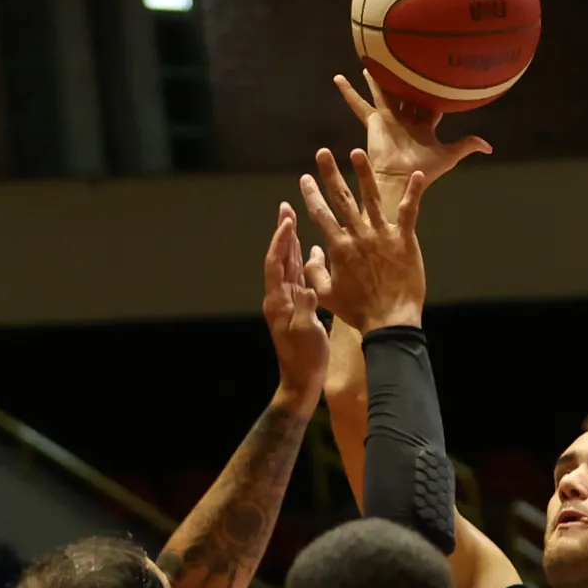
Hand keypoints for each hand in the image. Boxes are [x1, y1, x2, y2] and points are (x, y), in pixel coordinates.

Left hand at [258, 202, 328, 397]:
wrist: (301, 380)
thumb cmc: (304, 360)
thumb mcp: (307, 335)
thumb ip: (307, 310)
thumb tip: (309, 289)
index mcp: (278, 302)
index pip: (276, 264)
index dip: (281, 241)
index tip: (287, 220)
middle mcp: (279, 298)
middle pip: (279, 258)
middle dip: (283, 233)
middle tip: (286, 208)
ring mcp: (287, 302)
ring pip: (288, 265)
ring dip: (291, 243)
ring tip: (294, 220)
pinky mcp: (297, 307)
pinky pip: (298, 277)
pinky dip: (303, 260)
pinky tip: (311, 250)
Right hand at [297, 147, 425, 332]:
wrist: (389, 321)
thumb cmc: (358, 311)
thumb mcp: (326, 294)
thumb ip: (315, 270)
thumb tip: (311, 251)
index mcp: (338, 247)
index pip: (320, 214)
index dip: (311, 194)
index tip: (305, 178)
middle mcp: (358, 235)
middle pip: (341, 198)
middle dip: (330, 174)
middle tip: (323, 153)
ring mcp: (382, 235)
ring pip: (370, 197)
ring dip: (363, 173)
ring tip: (357, 152)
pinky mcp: (404, 239)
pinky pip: (408, 211)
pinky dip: (413, 192)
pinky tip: (417, 174)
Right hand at [335, 70, 491, 212]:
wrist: (402, 177)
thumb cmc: (425, 170)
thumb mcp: (450, 156)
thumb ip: (467, 146)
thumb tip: (489, 147)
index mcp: (423, 127)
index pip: (430, 105)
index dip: (436, 93)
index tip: (439, 77)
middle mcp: (405, 120)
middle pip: (405, 94)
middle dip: (404, 80)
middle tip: (402, 61)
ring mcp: (389, 119)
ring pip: (382, 93)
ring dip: (375, 79)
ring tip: (368, 62)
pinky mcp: (374, 121)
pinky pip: (358, 104)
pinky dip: (348, 92)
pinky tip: (338, 79)